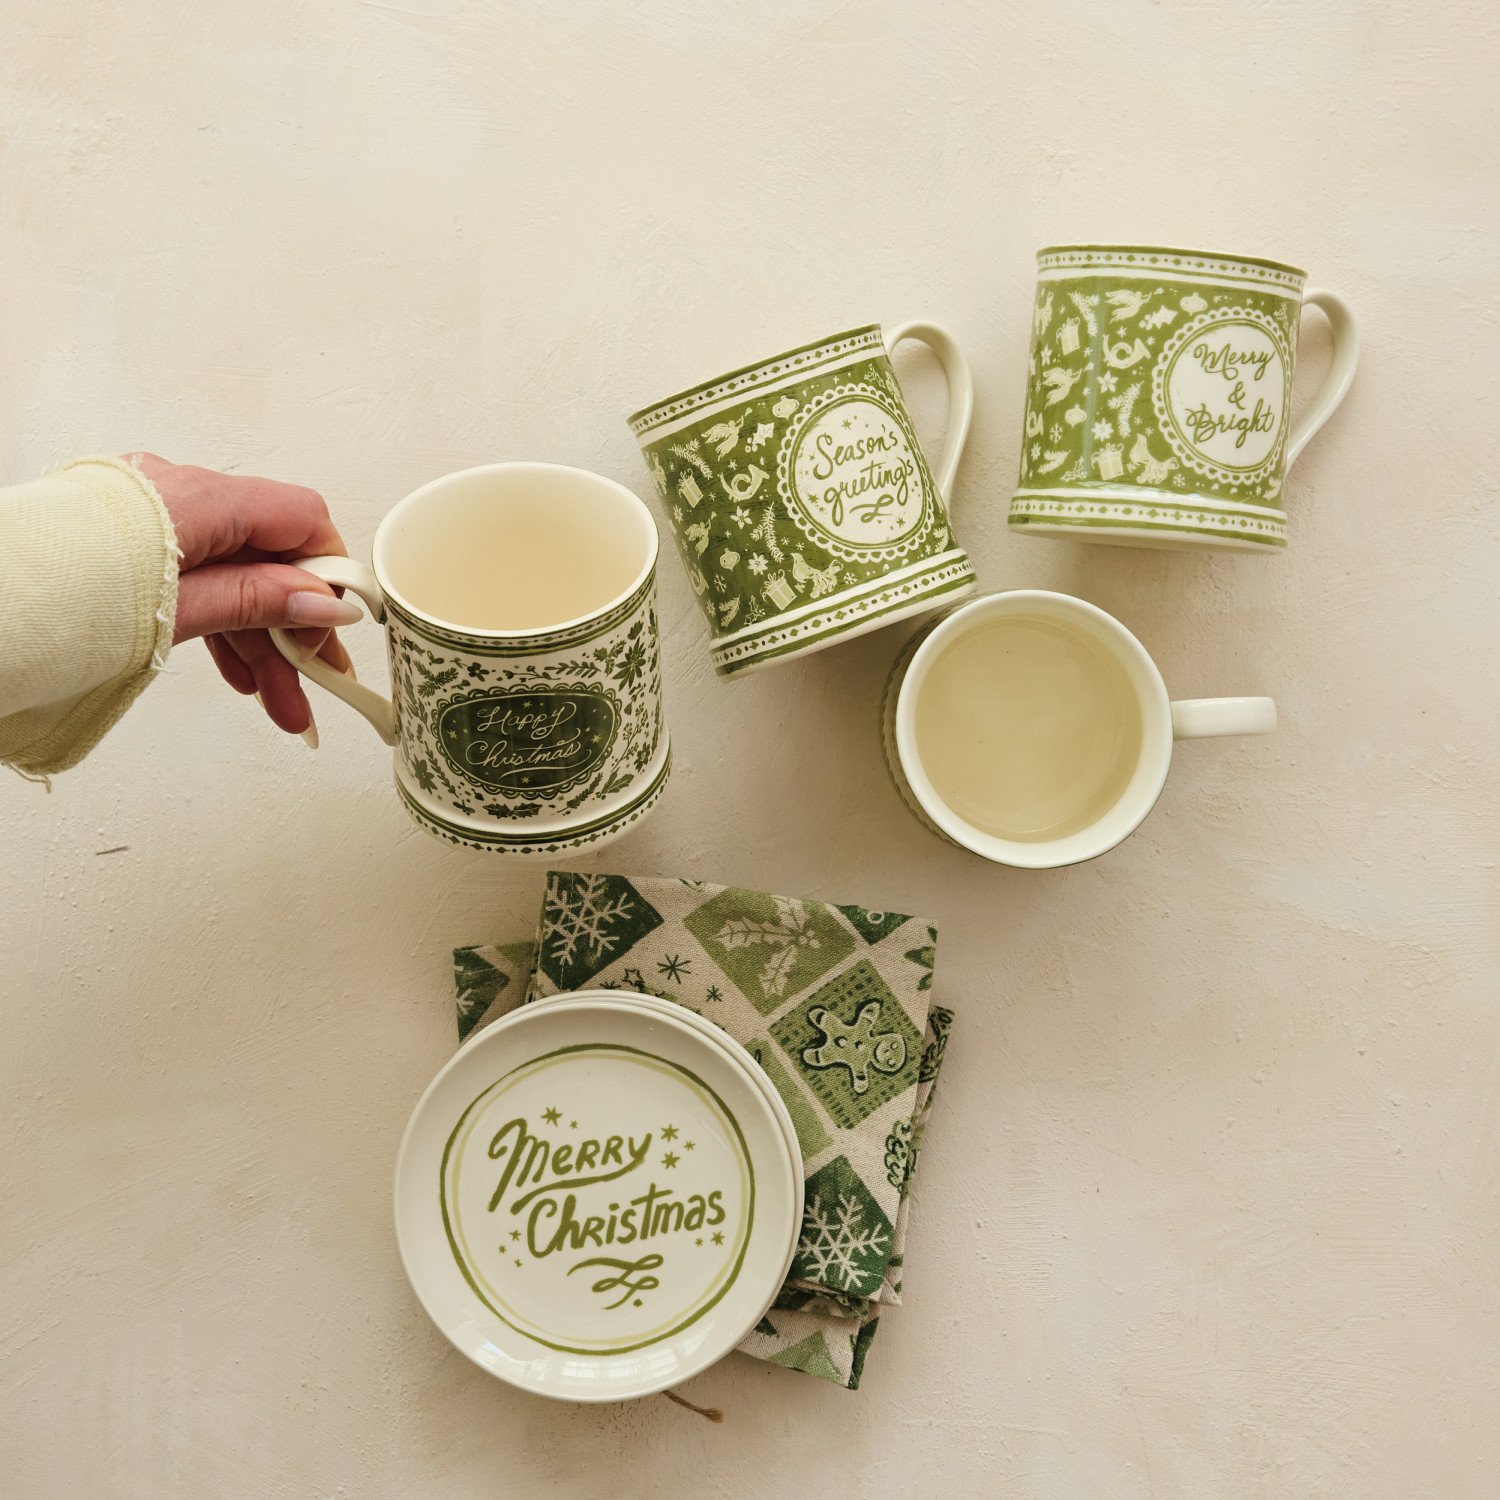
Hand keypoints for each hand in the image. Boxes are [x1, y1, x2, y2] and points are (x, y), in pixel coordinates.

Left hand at [126, 453, 360, 739]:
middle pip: (269, 558)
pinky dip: (223, 627)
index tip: (343, 627)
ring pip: (234, 578)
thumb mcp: (177, 612)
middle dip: (297, 629)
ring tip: (280, 704)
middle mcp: (177, 497)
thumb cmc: (56, 606)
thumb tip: (324, 601)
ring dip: (263, 642)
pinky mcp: (132, 547)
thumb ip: (257, 602)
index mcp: (195, 499)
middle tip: (319, 684)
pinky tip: (239, 674)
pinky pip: (199, 580)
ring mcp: (153, 523)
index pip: (300, 518)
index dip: (330, 573)